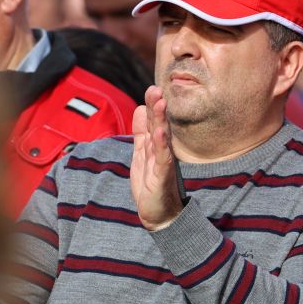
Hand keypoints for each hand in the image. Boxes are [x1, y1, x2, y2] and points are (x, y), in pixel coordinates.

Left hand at [130, 86, 182, 230]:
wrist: (159, 215)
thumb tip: (138, 108)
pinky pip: (163, 159)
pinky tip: (160, 133)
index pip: (152, 121)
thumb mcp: (141, 155)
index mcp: (154, 145)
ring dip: (161, 121)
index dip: (151, 106)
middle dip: (156, 107)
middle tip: (156, 89)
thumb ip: (140, 133)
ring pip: (162, 138)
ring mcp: (163, 163)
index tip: (152, 89)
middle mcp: (161, 151)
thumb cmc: (151, 185)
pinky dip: (161, 145)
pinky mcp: (163, 177)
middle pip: (158, 125)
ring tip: (160, 103)